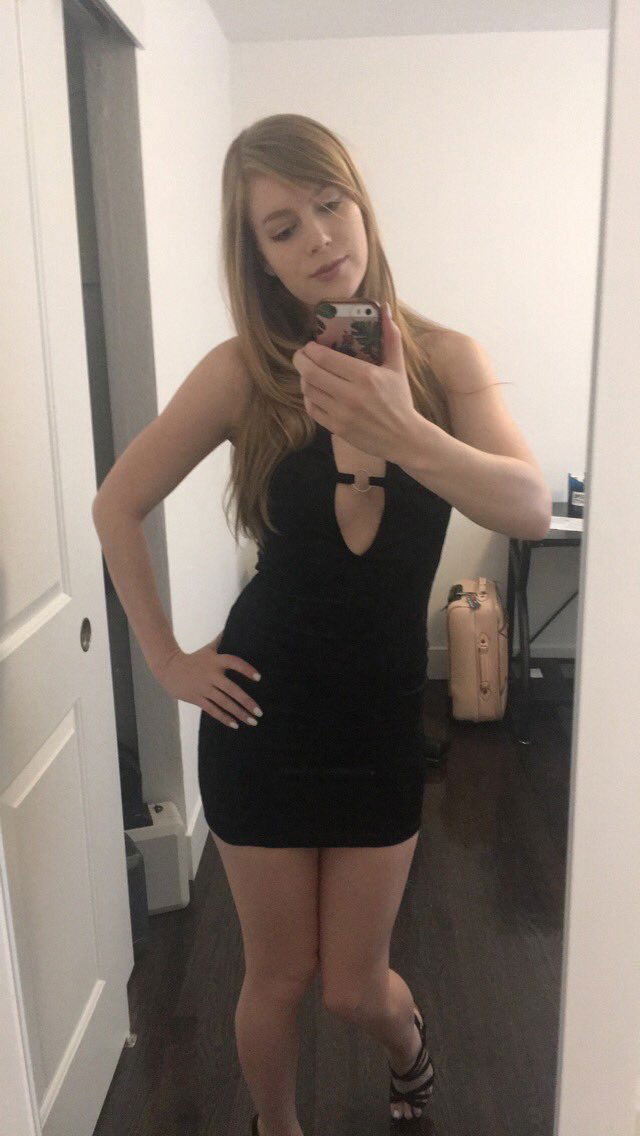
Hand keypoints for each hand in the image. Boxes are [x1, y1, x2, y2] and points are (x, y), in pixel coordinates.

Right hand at [154, 631, 262, 728]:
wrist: (168, 668)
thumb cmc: (193, 658)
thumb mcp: (207, 649)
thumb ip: (220, 640)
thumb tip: (230, 626)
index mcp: (216, 661)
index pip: (234, 663)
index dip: (246, 669)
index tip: (259, 678)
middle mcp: (211, 675)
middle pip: (232, 689)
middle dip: (247, 702)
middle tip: (260, 712)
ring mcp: (203, 688)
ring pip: (224, 703)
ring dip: (239, 713)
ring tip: (252, 721)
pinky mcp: (196, 698)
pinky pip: (212, 710)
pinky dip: (224, 718)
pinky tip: (236, 725)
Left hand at [292, 301, 415, 461]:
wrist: (403, 437)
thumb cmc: (399, 399)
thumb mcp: (397, 367)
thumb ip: (390, 337)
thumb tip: (384, 308)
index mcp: (365, 376)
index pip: (325, 358)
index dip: (311, 349)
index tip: (310, 345)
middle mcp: (351, 395)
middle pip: (311, 373)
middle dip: (300, 361)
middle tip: (301, 356)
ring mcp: (342, 414)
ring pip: (309, 391)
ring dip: (303, 379)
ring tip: (307, 372)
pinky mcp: (337, 428)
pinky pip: (313, 410)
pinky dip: (309, 398)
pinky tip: (313, 392)